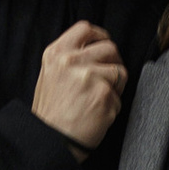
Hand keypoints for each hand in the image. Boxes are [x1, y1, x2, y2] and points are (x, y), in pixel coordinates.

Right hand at [34, 21, 127, 150]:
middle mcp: (71, 61)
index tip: (103, 44)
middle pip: (109, 48)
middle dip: (114, 63)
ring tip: (99, 100)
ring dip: (115, 86)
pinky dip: (113, 107)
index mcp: (56, 53)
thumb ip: (69, 59)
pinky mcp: (103, 94)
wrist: (49, 140)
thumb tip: (94, 50)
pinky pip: (119, 96)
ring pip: (119, 71)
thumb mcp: (50, 75)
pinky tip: (97, 115)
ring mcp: (89, 76)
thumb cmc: (50, 112)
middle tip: (107, 78)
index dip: (100, 36)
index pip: (85, 29)